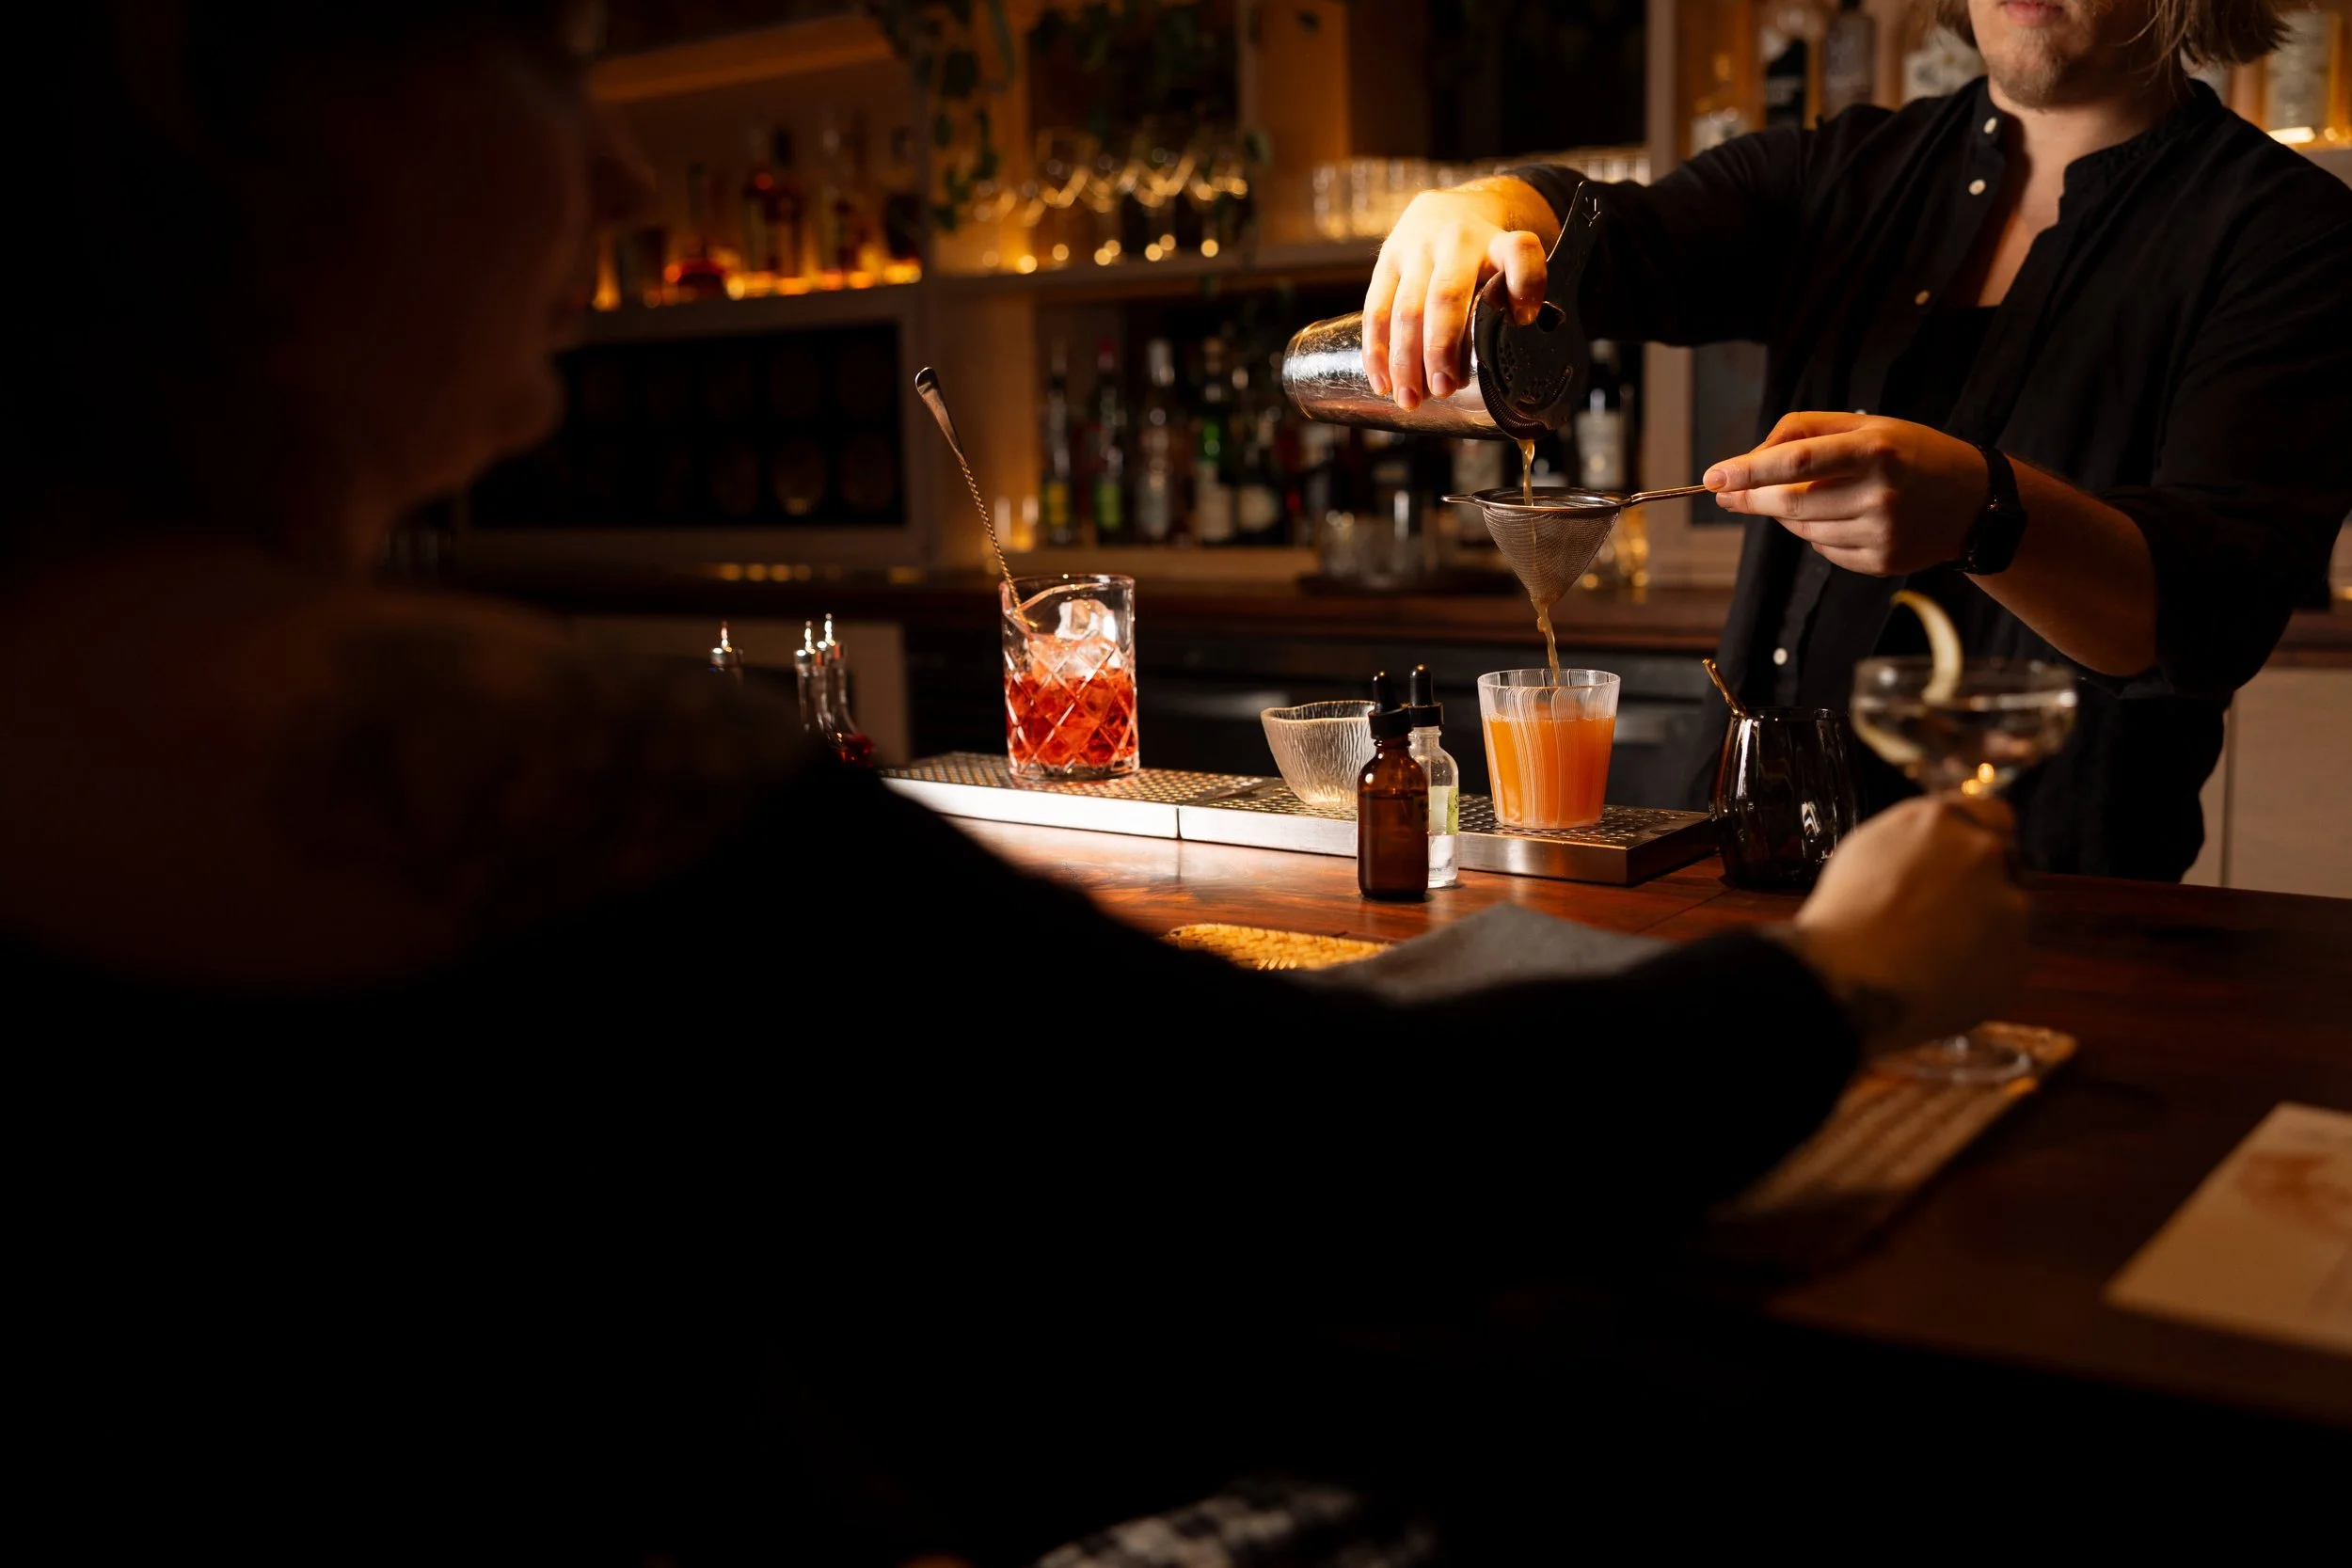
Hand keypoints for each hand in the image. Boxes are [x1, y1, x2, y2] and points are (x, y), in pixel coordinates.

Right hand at [1362, 179, 1557, 409]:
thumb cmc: (1482, 256)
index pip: (1520, 252)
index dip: (1525, 283)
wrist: (1445, 210)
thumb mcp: (1510, 265)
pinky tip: (1382, 381)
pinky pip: (1375, 309)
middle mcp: (1456, 240)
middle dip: (1441, 348)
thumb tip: (1515, 336)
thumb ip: (1518, 296)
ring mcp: (1416, 249)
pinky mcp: (1385, 261)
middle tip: (1444, 389)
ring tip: (1410, 399)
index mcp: (1497, 242)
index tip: (1524, 318)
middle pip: (1445, 296)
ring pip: (1404, 309)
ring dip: (1404, 361)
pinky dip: (1376, 350)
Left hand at [1705, 413, 1987, 575]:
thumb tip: (1749, 458)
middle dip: (1750, 498)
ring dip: (1788, 514)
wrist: (1974, 501)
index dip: (1747, 472)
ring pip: (1802, 529)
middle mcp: (1879, 494)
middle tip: (1726, 493)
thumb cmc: (1912, 454)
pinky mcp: (1880, 562)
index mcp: (1875, 450)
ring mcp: (1880, 533)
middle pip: (1789, 503)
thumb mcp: (1868, 425)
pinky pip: (1823, 549)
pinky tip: (1842, 517)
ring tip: (1809, 496)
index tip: (1713, 478)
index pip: (1796, 463)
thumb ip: (1805, 431)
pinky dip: (1817, 533)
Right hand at [1784, 795, 2027, 1052]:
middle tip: (1943, 913)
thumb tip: (1938, 840)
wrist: (1848, 979)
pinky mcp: (2018, 953)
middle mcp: (1982, 852)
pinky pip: (2008, 954)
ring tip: (1935, 951)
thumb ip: (1919, 835)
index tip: (1969, 860)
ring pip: (2010, 910)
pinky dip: (1986, 963)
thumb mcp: (1869, 848)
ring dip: (1987, 924)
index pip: (1992, 813)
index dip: (1981, 838)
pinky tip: (1945, 974)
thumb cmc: (1844, 918)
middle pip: (2006, 861)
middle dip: (1983, 882)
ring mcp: (2008, 903)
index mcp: (1943, 820)